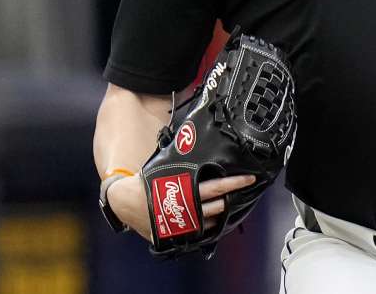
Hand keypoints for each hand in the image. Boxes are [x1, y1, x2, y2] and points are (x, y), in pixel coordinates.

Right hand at [108, 174, 256, 241]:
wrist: (125, 202)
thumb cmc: (146, 181)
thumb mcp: (165, 167)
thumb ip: (182, 162)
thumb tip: (192, 140)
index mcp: (186, 191)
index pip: (217, 187)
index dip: (235, 183)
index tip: (250, 178)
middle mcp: (188, 210)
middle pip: (219, 205)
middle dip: (232, 198)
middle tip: (242, 190)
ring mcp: (184, 226)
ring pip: (212, 221)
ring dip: (221, 212)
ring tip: (228, 203)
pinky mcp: (178, 236)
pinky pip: (200, 233)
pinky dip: (208, 225)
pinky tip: (213, 218)